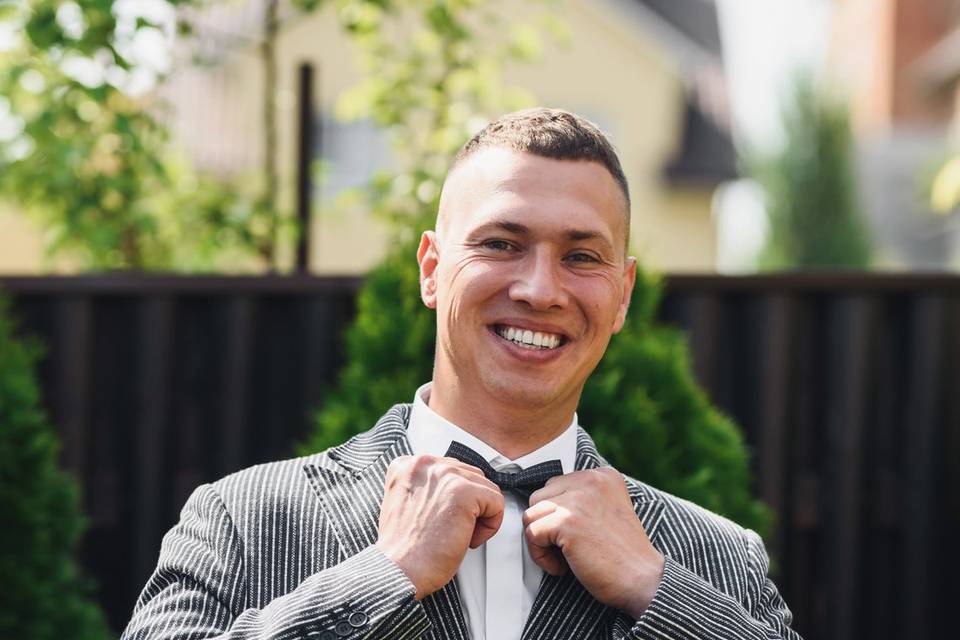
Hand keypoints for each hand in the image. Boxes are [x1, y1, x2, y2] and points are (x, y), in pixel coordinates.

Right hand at [375, 455, 504, 599]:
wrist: (397, 571)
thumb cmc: (403, 548)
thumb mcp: (406, 503)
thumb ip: (425, 487)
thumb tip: (454, 489)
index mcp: (407, 463)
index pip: (451, 471)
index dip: (452, 500)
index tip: (440, 520)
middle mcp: (424, 463)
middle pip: (470, 477)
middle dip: (468, 506)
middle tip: (450, 531)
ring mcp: (444, 475)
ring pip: (486, 488)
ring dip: (479, 516)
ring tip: (457, 535)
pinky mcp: (463, 491)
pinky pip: (497, 502)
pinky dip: (490, 526)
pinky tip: (468, 540)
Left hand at [523, 467, 664, 618]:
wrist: (643, 579)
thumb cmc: (624, 554)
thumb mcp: (608, 510)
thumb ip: (582, 498)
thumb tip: (545, 504)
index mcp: (602, 475)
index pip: (556, 485)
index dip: (558, 515)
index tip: (574, 535)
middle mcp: (590, 480)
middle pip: (540, 497)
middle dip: (546, 525)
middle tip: (566, 548)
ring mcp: (577, 499)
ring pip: (531, 514)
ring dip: (541, 540)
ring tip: (563, 557)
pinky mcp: (566, 521)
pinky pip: (531, 533)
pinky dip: (540, 556)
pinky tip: (561, 567)